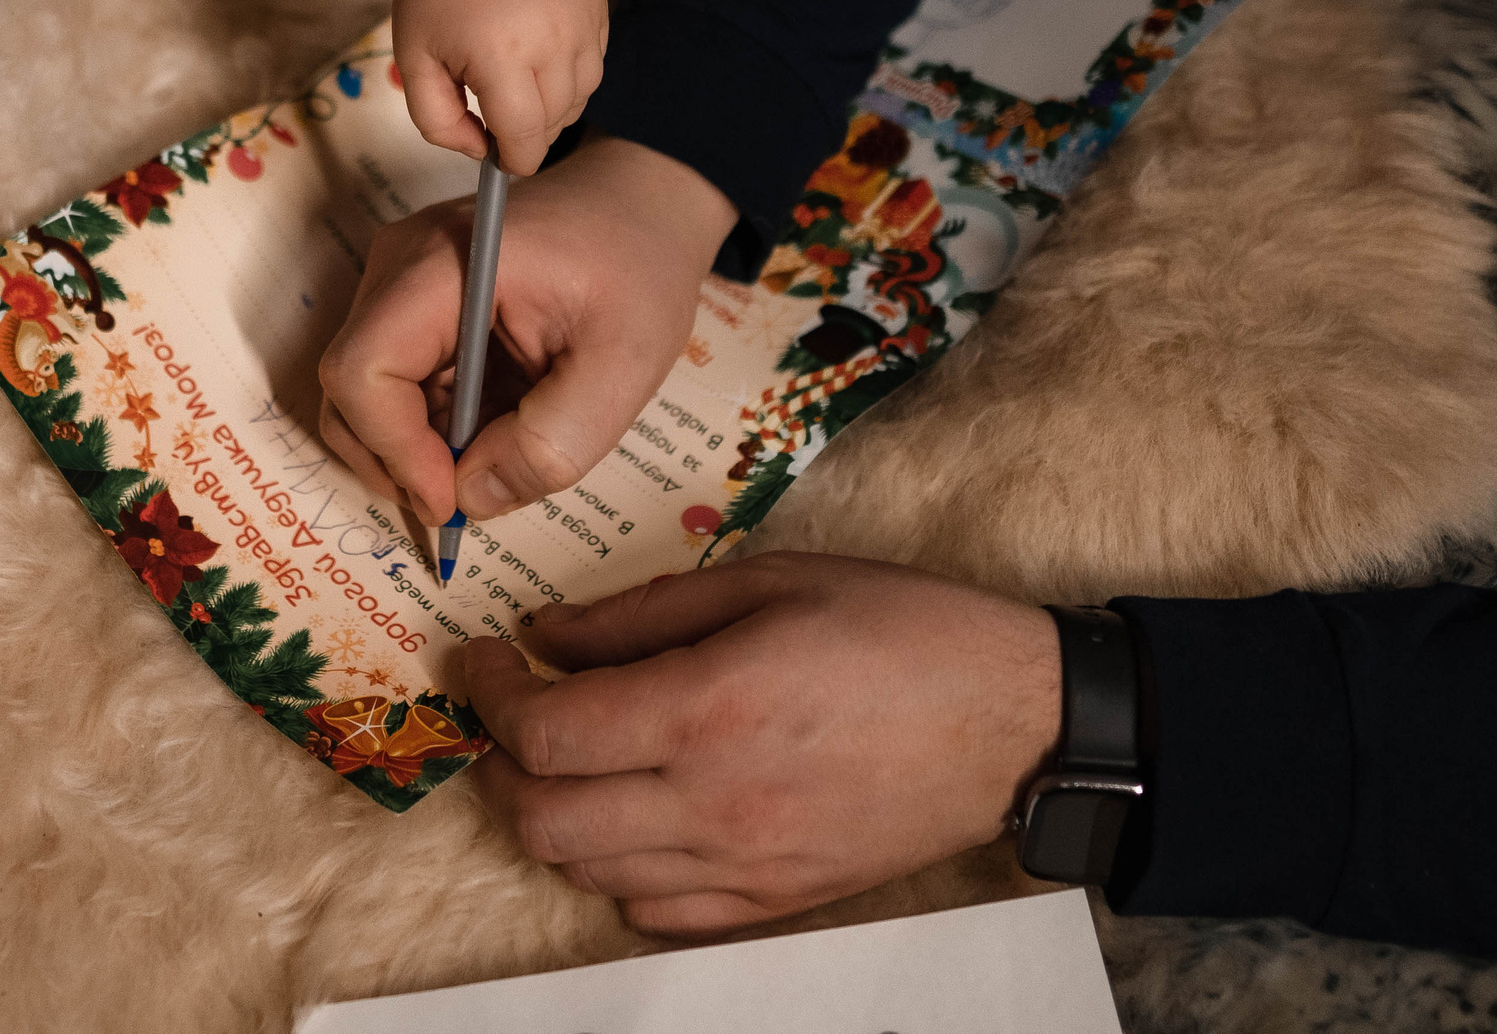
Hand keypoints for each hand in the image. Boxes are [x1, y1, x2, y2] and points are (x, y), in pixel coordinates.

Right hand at [317, 133, 736, 525]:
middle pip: (348, 390)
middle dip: (397, 461)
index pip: (364, 370)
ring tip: (494, 456)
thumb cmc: (636, 266)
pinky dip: (427, 427)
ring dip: (414, 449)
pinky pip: (392, 383)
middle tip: (469, 497)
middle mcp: (398, 266)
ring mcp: (396, 282)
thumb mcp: (622, 366)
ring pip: (364, 396)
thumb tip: (471, 497)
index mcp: (442, 265)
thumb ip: (552, 445)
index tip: (452, 498)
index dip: (395, 450)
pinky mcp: (409, 304)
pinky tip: (493, 425)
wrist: (639, 205)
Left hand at [389, 0, 607, 175]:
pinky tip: (541, 57)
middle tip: (500, 116)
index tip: (502, 160)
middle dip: (528, 132)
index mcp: (500, 56)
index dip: (515, 159)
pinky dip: (571, 75)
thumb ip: (437, 120)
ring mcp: (582, 22)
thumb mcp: (414, 59)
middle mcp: (551, 41)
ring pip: (582, 96)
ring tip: (520, 86)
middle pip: (555, 121)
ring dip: (553, 107)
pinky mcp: (598, 5)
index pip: (525, 135)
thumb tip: (479, 150)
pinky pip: (594, 63)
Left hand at [466, 552, 1061, 934]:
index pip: (546, 732)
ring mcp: (743, 867)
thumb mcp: (766, 582)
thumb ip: (639, 615)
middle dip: (500, 764)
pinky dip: (616, 872)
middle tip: (507, 710)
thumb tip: (547, 633)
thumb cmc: (899, 630)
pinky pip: (656, 915)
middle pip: (545, 819)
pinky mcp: (775, 903)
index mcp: (707, 710)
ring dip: (552, 814)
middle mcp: (713, 803)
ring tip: (564, 756)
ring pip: (588, 873)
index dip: (490, 694)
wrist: (1015, 723)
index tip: (480, 657)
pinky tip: (631, 816)